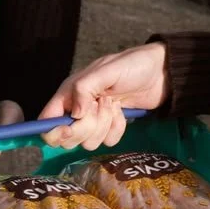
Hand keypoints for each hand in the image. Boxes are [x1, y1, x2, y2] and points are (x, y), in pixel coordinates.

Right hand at [39, 42, 168, 151]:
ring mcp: (94, 120)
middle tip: (103, 107)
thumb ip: (85, 88)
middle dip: (86, 127)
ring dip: (104, 126)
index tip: (70, 128)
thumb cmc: (133, 65)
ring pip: (87, 142)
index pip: (47, 121)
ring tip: (115, 106)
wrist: (162, 73)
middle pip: (67, 137)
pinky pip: (107, 141)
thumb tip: (74, 114)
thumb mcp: (107, 70)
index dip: (54, 130)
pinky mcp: (110, 127)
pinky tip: (123, 113)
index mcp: (69, 94)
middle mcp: (77, 109)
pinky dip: (117, 129)